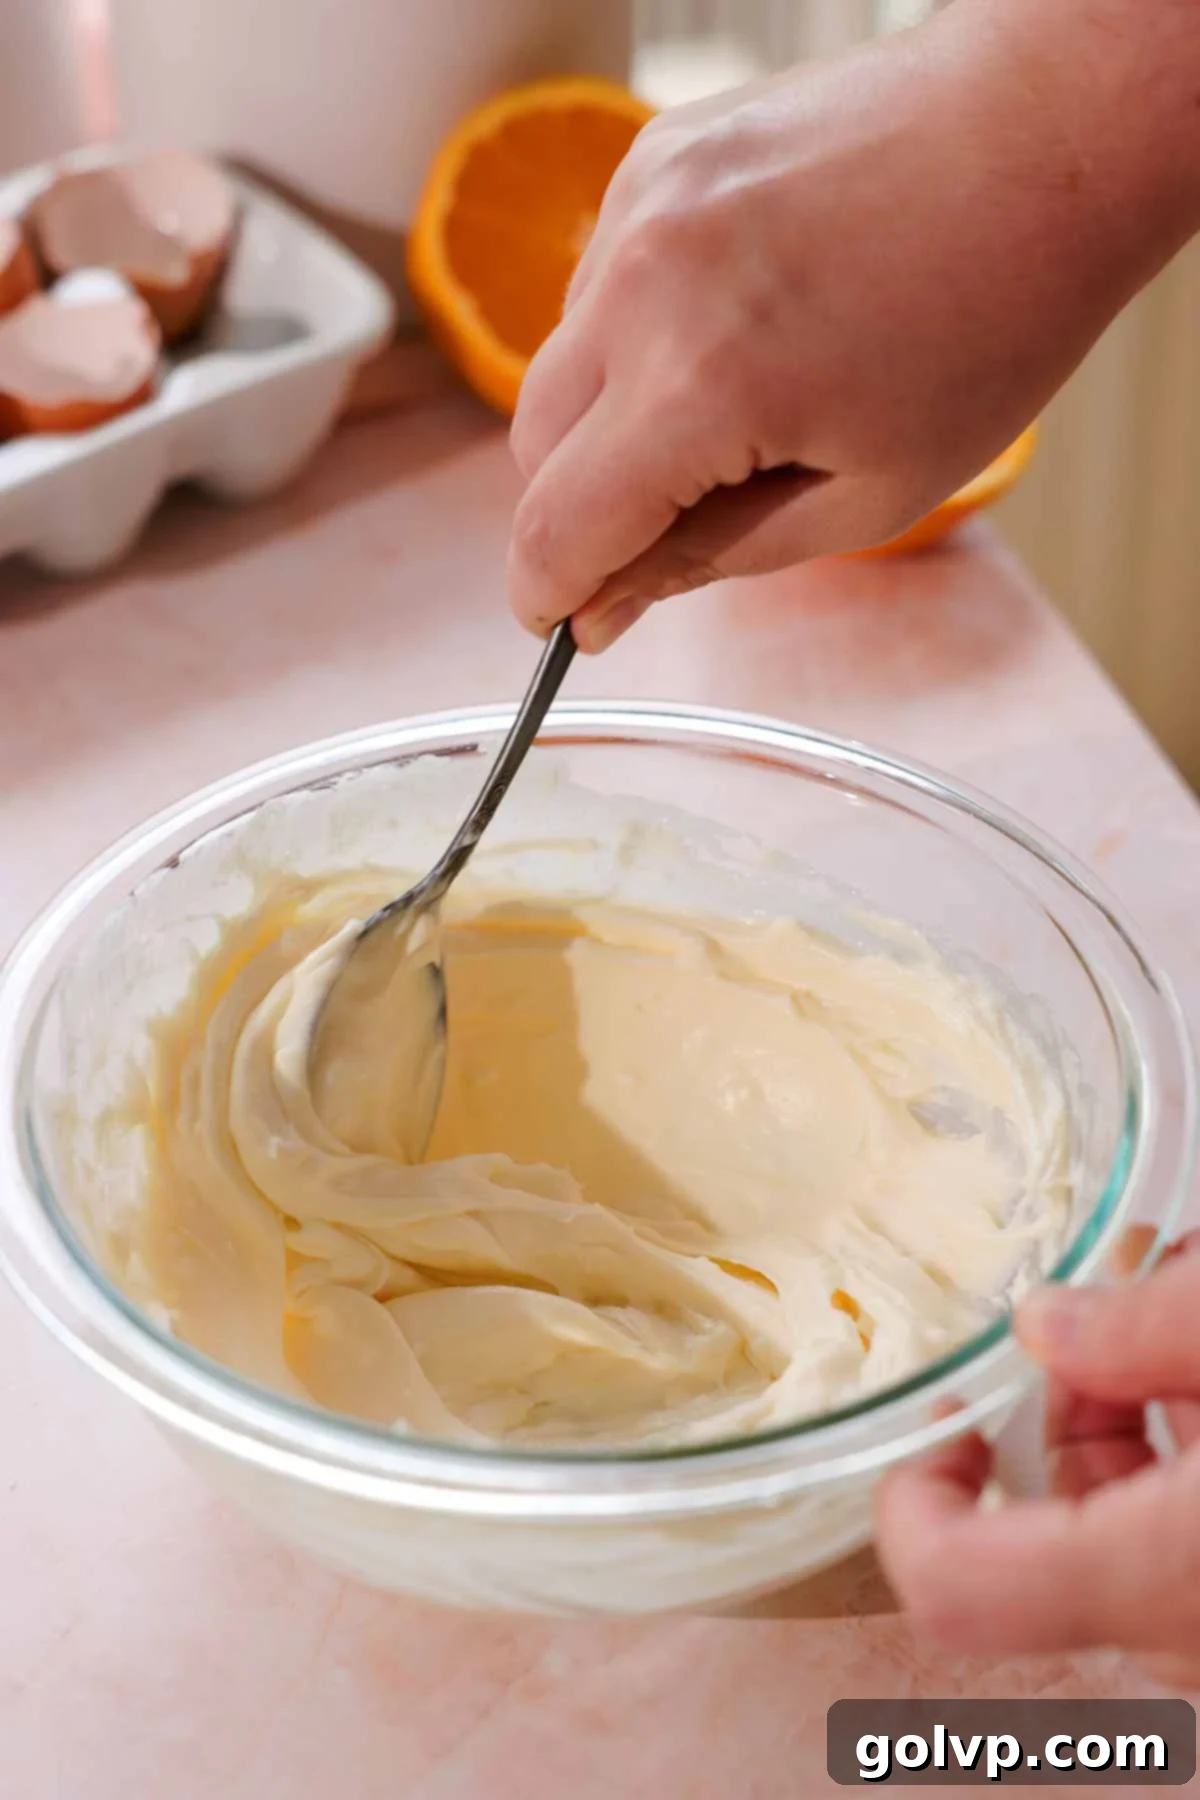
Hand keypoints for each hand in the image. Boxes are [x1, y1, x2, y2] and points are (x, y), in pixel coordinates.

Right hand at [507, 0, 1199, 651]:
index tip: (559, 622)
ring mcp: (641, 203)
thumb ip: (710, 560)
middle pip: (535, 449)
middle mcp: (645, 283)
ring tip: (740, 405)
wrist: (1044, 136)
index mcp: (701, 386)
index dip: (547, 594)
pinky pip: (598, 282)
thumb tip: (604, 605)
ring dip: (611, 417)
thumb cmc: (990, 320)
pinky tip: (734, 325)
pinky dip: (638, 330)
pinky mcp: (654, 155)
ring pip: (560, 363)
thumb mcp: (866, 495)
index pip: (555, 528)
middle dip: (584, 509)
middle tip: (673, 529)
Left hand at [876, 1232, 1199, 1689]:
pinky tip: (1199, 1371)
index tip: (951, 1413)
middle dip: (1065, 1415)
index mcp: (1163, 1576)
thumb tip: (1041, 1322)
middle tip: (1111, 1313)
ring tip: (1175, 1312)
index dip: (913, 1500)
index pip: (960, 1588)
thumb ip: (1141, 1328)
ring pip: (1119, 1545)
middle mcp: (1190, 1637)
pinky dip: (1176, 1464)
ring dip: (1130, 1427)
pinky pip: (1175, 1552)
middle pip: (1047, 1549)